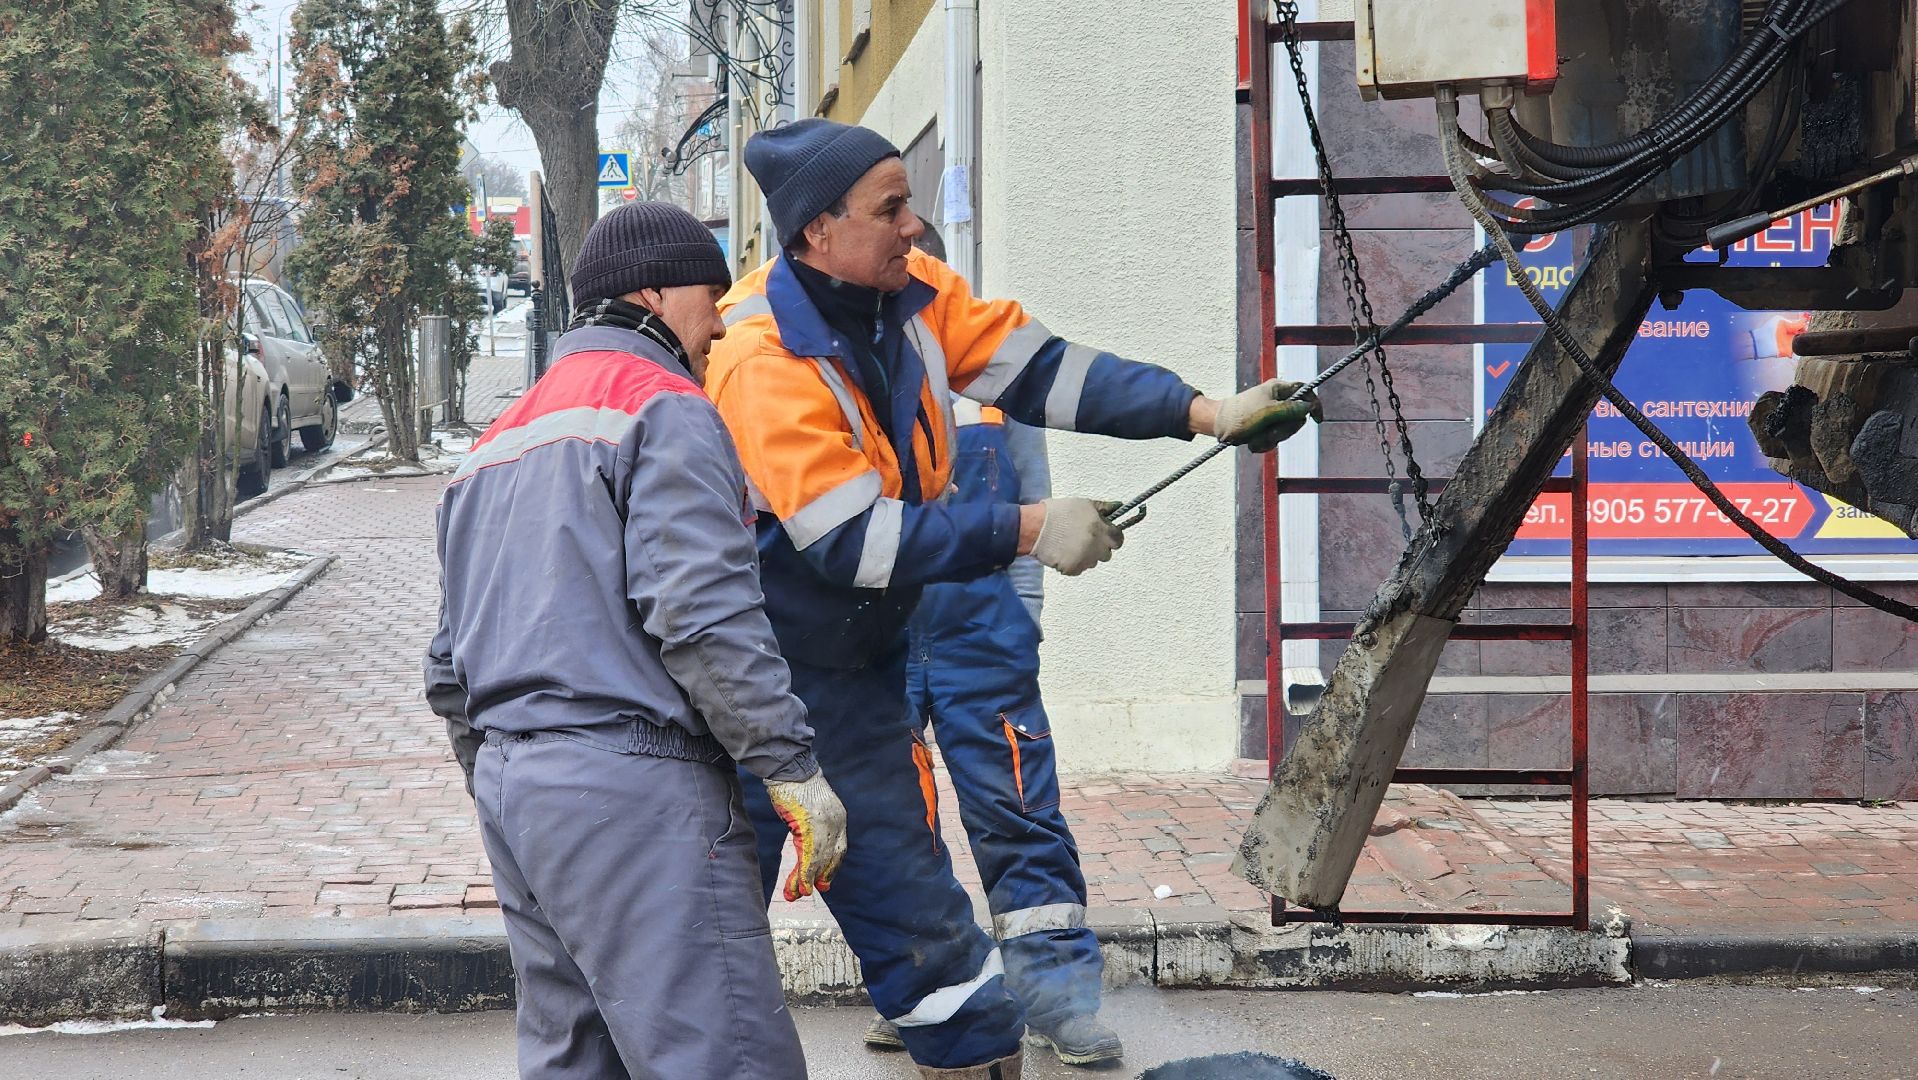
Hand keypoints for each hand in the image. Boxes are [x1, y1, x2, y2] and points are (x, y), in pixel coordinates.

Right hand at [764, 771, 847, 900]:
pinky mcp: (811, 826)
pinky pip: (809, 856)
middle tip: (809, 891)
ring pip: (819, 860)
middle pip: (832, 857)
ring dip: (806, 880)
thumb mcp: (807, 809)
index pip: (839, 848)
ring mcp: (825, 825)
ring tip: (796, 894)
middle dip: (821, 876)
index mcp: (838, 817)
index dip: (831, 867)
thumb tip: (803, 841)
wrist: (788, 768)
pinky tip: (798, 884)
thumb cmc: (794, 785)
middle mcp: (836, 822)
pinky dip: (804, 872)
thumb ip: (810, 826)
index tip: (823, 881)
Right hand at [1028, 497, 1124, 575]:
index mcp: (1102, 529)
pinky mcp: (1074, 569)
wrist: (1035, 528)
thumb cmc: (1058, 513)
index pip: (1118, 538)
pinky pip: (1079, 569)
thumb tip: (1118, 506)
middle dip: (1099, 548)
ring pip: (1092, 562)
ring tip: (1070, 545)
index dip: (1112, 536)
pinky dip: (1073, 563)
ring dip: (1086, 556)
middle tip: (1085, 540)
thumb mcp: (1083, 503)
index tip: (1105, 534)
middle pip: (1107, 553)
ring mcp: (1086, 560)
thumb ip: (1103, 507)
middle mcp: (1097, 546)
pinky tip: (1063, 552)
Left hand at [1211, 379, 1321, 450]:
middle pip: (1296, 417)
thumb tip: (1309, 407)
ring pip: (1285, 431)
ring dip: (1272, 438)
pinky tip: (1252, 442)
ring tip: (1256, 437)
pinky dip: (1264, 443)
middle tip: (1271, 430)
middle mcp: (1276, 401)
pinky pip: (1273, 439)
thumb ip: (1290, 409)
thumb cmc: (1240, 415)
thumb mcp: (1268, 412)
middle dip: (1285, 429)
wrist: (1217, 427)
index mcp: (1278, 389)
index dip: (1314, 404)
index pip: (1305, 391)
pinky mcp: (1264, 428)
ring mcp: (1270, 415)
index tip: (1316, 420)